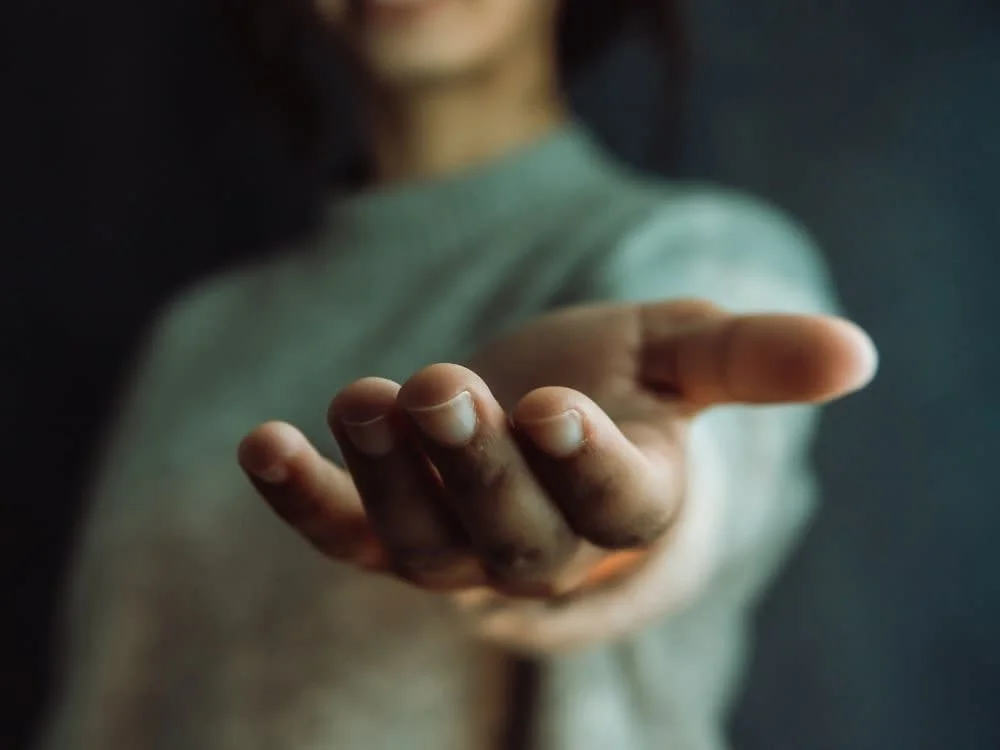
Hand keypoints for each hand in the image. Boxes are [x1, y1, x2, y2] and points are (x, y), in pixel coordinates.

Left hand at [237, 300, 875, 600]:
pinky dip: (300, 496)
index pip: (615, 505)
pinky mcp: (383, 530)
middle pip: (512, 534)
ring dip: (386, 474)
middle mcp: (541, 544)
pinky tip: (261, 443)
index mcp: (625, 501)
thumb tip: (858, 353)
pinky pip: (340, 532)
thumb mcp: (681, 352)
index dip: (587, 464)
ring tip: (366, 398)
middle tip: (446, 390)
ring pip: (421, 540)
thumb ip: (756, 357)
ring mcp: (456, 547)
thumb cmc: (617, 381)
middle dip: (476, 469)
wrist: (532, 413)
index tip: (559, 407)